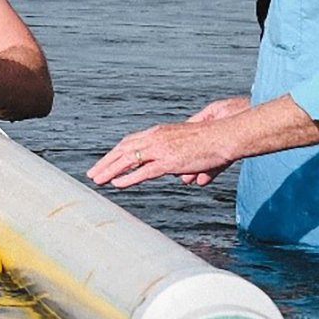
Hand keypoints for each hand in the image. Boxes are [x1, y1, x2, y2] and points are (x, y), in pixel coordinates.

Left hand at [87, 99, 247, 189]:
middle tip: (93, 173)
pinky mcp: (169, 161)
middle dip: (106, 162)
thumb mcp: (196, 156)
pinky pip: (143, 171)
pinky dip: (128, 178)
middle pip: (123, 149)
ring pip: (128, 160)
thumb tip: (190, 182)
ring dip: (110, 171)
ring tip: (97, 181)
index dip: (116, 153)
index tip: (106, 161)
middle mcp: (155, 138)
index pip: (130, 142)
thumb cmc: (214, 144)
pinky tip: (116, 185)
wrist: (225, 136)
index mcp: (159, 133)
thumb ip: (190, 169)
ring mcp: (161, 149)